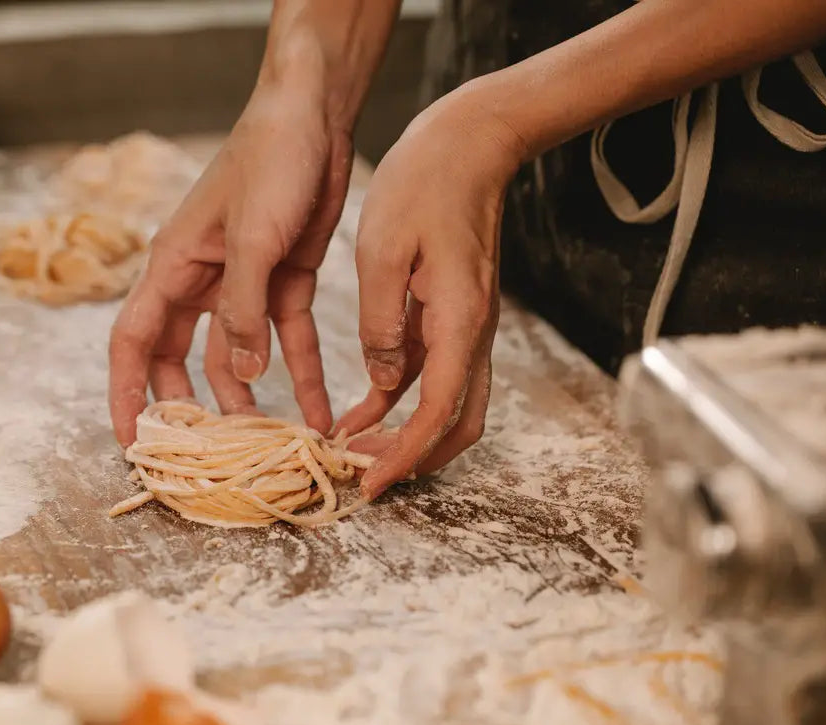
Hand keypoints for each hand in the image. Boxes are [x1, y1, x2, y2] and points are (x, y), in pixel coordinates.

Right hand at [109, 82, 352, 445]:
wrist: (315, 114)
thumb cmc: (269, 161)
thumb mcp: (252, 240)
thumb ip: (242, 311)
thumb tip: (239, 378)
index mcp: (173, 267)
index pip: (134, 343)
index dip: (127, 394)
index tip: (133, 442)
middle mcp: (201, 282)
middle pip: (180, 360)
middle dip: (191, 408)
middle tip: (208, 456)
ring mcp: (243, 284)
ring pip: (234, 358)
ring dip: (250, 399)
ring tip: (270, 445)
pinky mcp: (286, 280)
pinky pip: (288, 339)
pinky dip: (301, 374)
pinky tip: (318, 410)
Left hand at [336, 82, 527, 498]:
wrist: (470, 141)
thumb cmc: (425, 183)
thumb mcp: (384, 250)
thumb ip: (382, 322)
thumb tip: (381, 380)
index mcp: (459, 322)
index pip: (437, 414)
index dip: (404, 455)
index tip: (368, 481)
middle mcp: (473, 333)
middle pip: (458, 424)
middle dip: (414, 458)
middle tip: (363, 476)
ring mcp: (467, 326)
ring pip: (448, 403)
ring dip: (406, 433)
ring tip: (352, 450)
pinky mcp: (454, 314)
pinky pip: (433, 373)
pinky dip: (401, 399)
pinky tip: (361, 407)